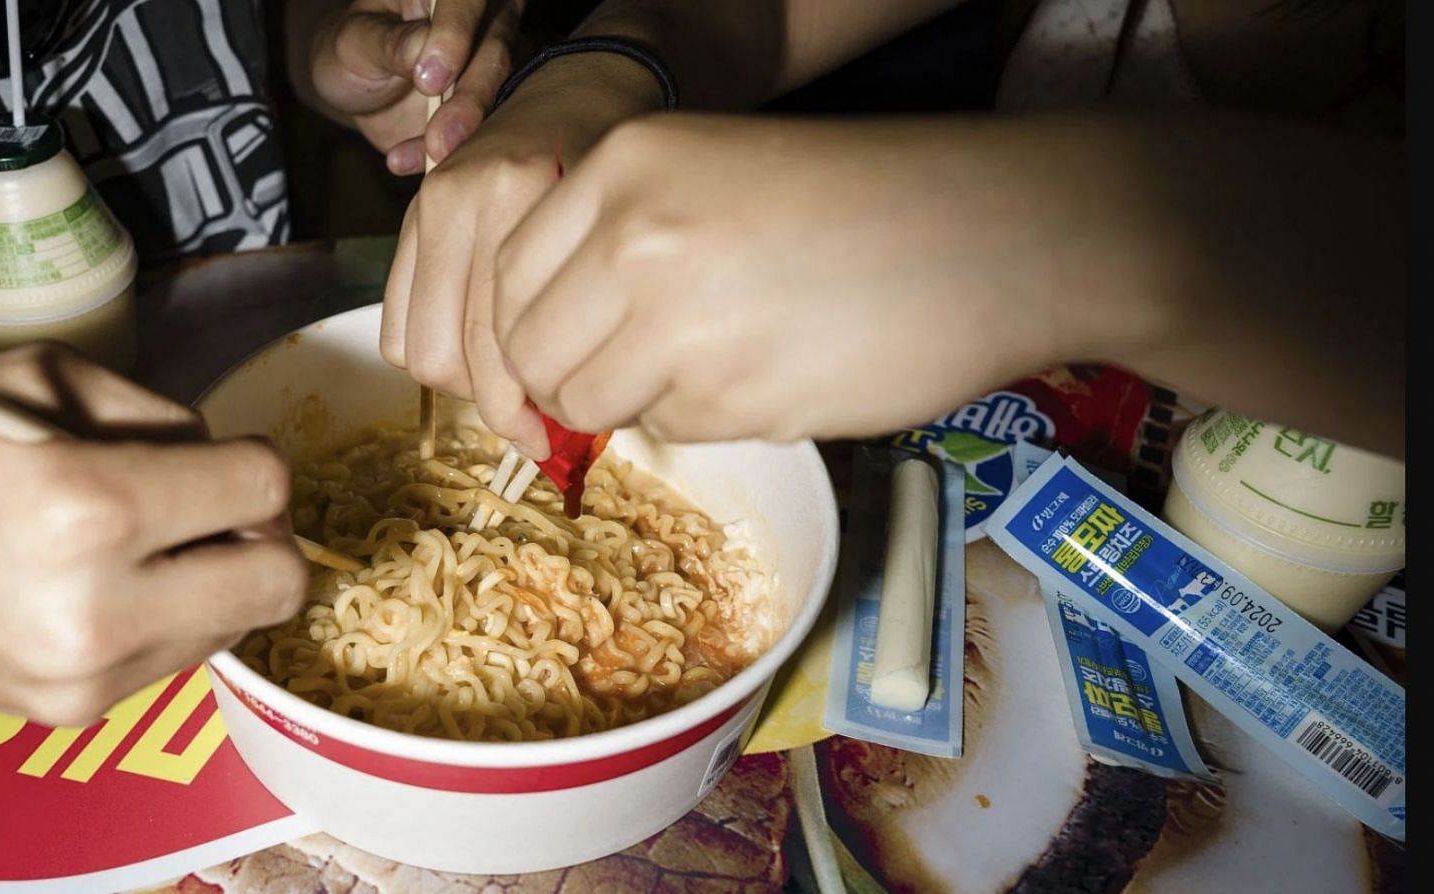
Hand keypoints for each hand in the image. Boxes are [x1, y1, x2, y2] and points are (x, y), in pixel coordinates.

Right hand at [0, 346, 303, 726]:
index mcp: (91, 503)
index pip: (263, 491)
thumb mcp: (37, 376)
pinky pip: (167, 664)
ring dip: (208, 582)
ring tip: (131, 546)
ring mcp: (81, 677)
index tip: (222, 456)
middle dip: (260, 537)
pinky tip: (92, 585)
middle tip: (209, 510)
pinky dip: (159, 622)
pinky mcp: (61, 715)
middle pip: (276, 585)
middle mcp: (96, 607)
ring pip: (229, 631)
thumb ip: (154, 413)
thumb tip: (222, 458)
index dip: (254, 461)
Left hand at [306, 0, 521, 171]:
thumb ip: (390, 43)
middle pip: (497, 49)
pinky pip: (487, 130)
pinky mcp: (490, 105)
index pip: (466, 0)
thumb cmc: (354, 49)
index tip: (430, 79)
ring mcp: (492, 63)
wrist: (357, 88)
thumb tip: (423, 49)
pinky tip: (404, 161)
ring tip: (433, 154)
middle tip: (441, 137)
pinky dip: (450, 152)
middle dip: (471, 97)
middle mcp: (482, 20)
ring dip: (470, 130)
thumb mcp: (356, 42)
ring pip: (504, 93)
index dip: (455, 34)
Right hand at [381, 52, 669, 458]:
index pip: (499, 344)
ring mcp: (428, 205)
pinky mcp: (408, 216)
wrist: (583, 89)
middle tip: (533, 423)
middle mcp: (466, 199)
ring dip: (459, 384)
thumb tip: (567, 421)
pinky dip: (430, 353)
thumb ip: (587, 316)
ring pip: (416, 349)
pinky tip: (474, 351)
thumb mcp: (618, 235)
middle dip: (491, 407)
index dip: (521, 411)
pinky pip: (395, 324)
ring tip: (506, 383)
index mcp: (525, 198)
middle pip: (449, 358)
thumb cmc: (616, 176)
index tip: (551, 441)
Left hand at [489, 114, 1159, 444]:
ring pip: (586, 401)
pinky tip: (772, 374)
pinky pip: (669, 428)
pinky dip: (704, 420)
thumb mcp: (718, 176)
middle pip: (530, 350)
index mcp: (627, 163)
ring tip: (716, 366)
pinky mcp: (731, 393)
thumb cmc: (867, 205)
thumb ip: (623, 243)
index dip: (528, 328)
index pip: (506, 274)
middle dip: (568, 380)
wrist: (1001, 234)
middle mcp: (634, 233)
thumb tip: (552, 343)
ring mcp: (677, 316)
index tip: (565, 350)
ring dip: (632, 404)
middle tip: (635, 377)